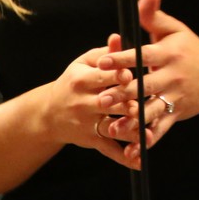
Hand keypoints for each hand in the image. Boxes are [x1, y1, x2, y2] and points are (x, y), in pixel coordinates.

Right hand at [44, 34, 139, 168]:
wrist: (49, 113)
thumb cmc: (74, 81)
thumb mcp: (84, 63)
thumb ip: (106, 53)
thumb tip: (120, 37)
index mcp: (82, 80)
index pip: (103, 77)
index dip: (119, 76)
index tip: (133, 75)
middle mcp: (83, 103)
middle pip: (109, 103)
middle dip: (128, 103)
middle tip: (147, 103)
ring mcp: (88, 124)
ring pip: (112, 127)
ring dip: (132, 131)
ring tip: (150, 131)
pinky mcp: (92, 140)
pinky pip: (110, 150)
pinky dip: (125, 157)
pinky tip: (140, 161)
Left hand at [96, 0, 198, 163]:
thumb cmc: (191, 50)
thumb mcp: (175, 30)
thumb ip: (155, 15)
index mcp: (169, 54)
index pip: (143, 55)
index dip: (123, 58)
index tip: (103, 61)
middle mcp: (173, 76)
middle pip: (145, 86)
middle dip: (124, 93)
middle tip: (102, 98)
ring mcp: (176, 97)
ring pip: (152, 110)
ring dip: (133, 120)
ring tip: (113, 126)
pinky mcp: (177, 113)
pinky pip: (161, 129)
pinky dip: (147, 140)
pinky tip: (132, 149)